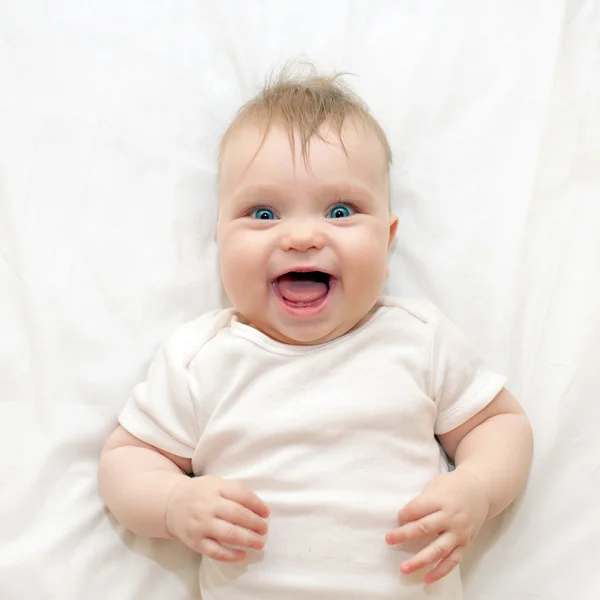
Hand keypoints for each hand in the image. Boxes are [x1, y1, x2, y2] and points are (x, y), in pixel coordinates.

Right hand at [165, 475, 269, 561]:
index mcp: (215, 487)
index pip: (241, 494)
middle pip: (237, 514)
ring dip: (248, 540)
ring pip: (228, 534)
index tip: (266, 513)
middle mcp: (207, 505)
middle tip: (265, 529)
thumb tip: (259, 508)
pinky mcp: (195, 541)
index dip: (257, 504)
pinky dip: (231, 555)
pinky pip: (215, 551)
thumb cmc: (201, 493)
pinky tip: (243, 555)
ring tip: (260, 543)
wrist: (171, 503)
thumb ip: (234, 492)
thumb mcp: (216, 483)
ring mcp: (200, 524)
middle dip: (255, 523)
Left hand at [385, 469, 488, 583]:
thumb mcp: (436, 485)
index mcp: (441, 500)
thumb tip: (404, 518)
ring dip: (419, 561)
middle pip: (425, 529)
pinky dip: (440, 572)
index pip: (418, 508)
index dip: (404, 514)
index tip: (397, 518)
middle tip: (389, 540)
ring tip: (404, 568)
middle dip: (404, 535)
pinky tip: (427, 579)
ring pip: (438, 550)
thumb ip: (422, 500)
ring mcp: (459, 533)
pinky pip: (452, 561)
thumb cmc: (453, 486)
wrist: (480, 491)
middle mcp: (451, 517)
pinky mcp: (465, 544)